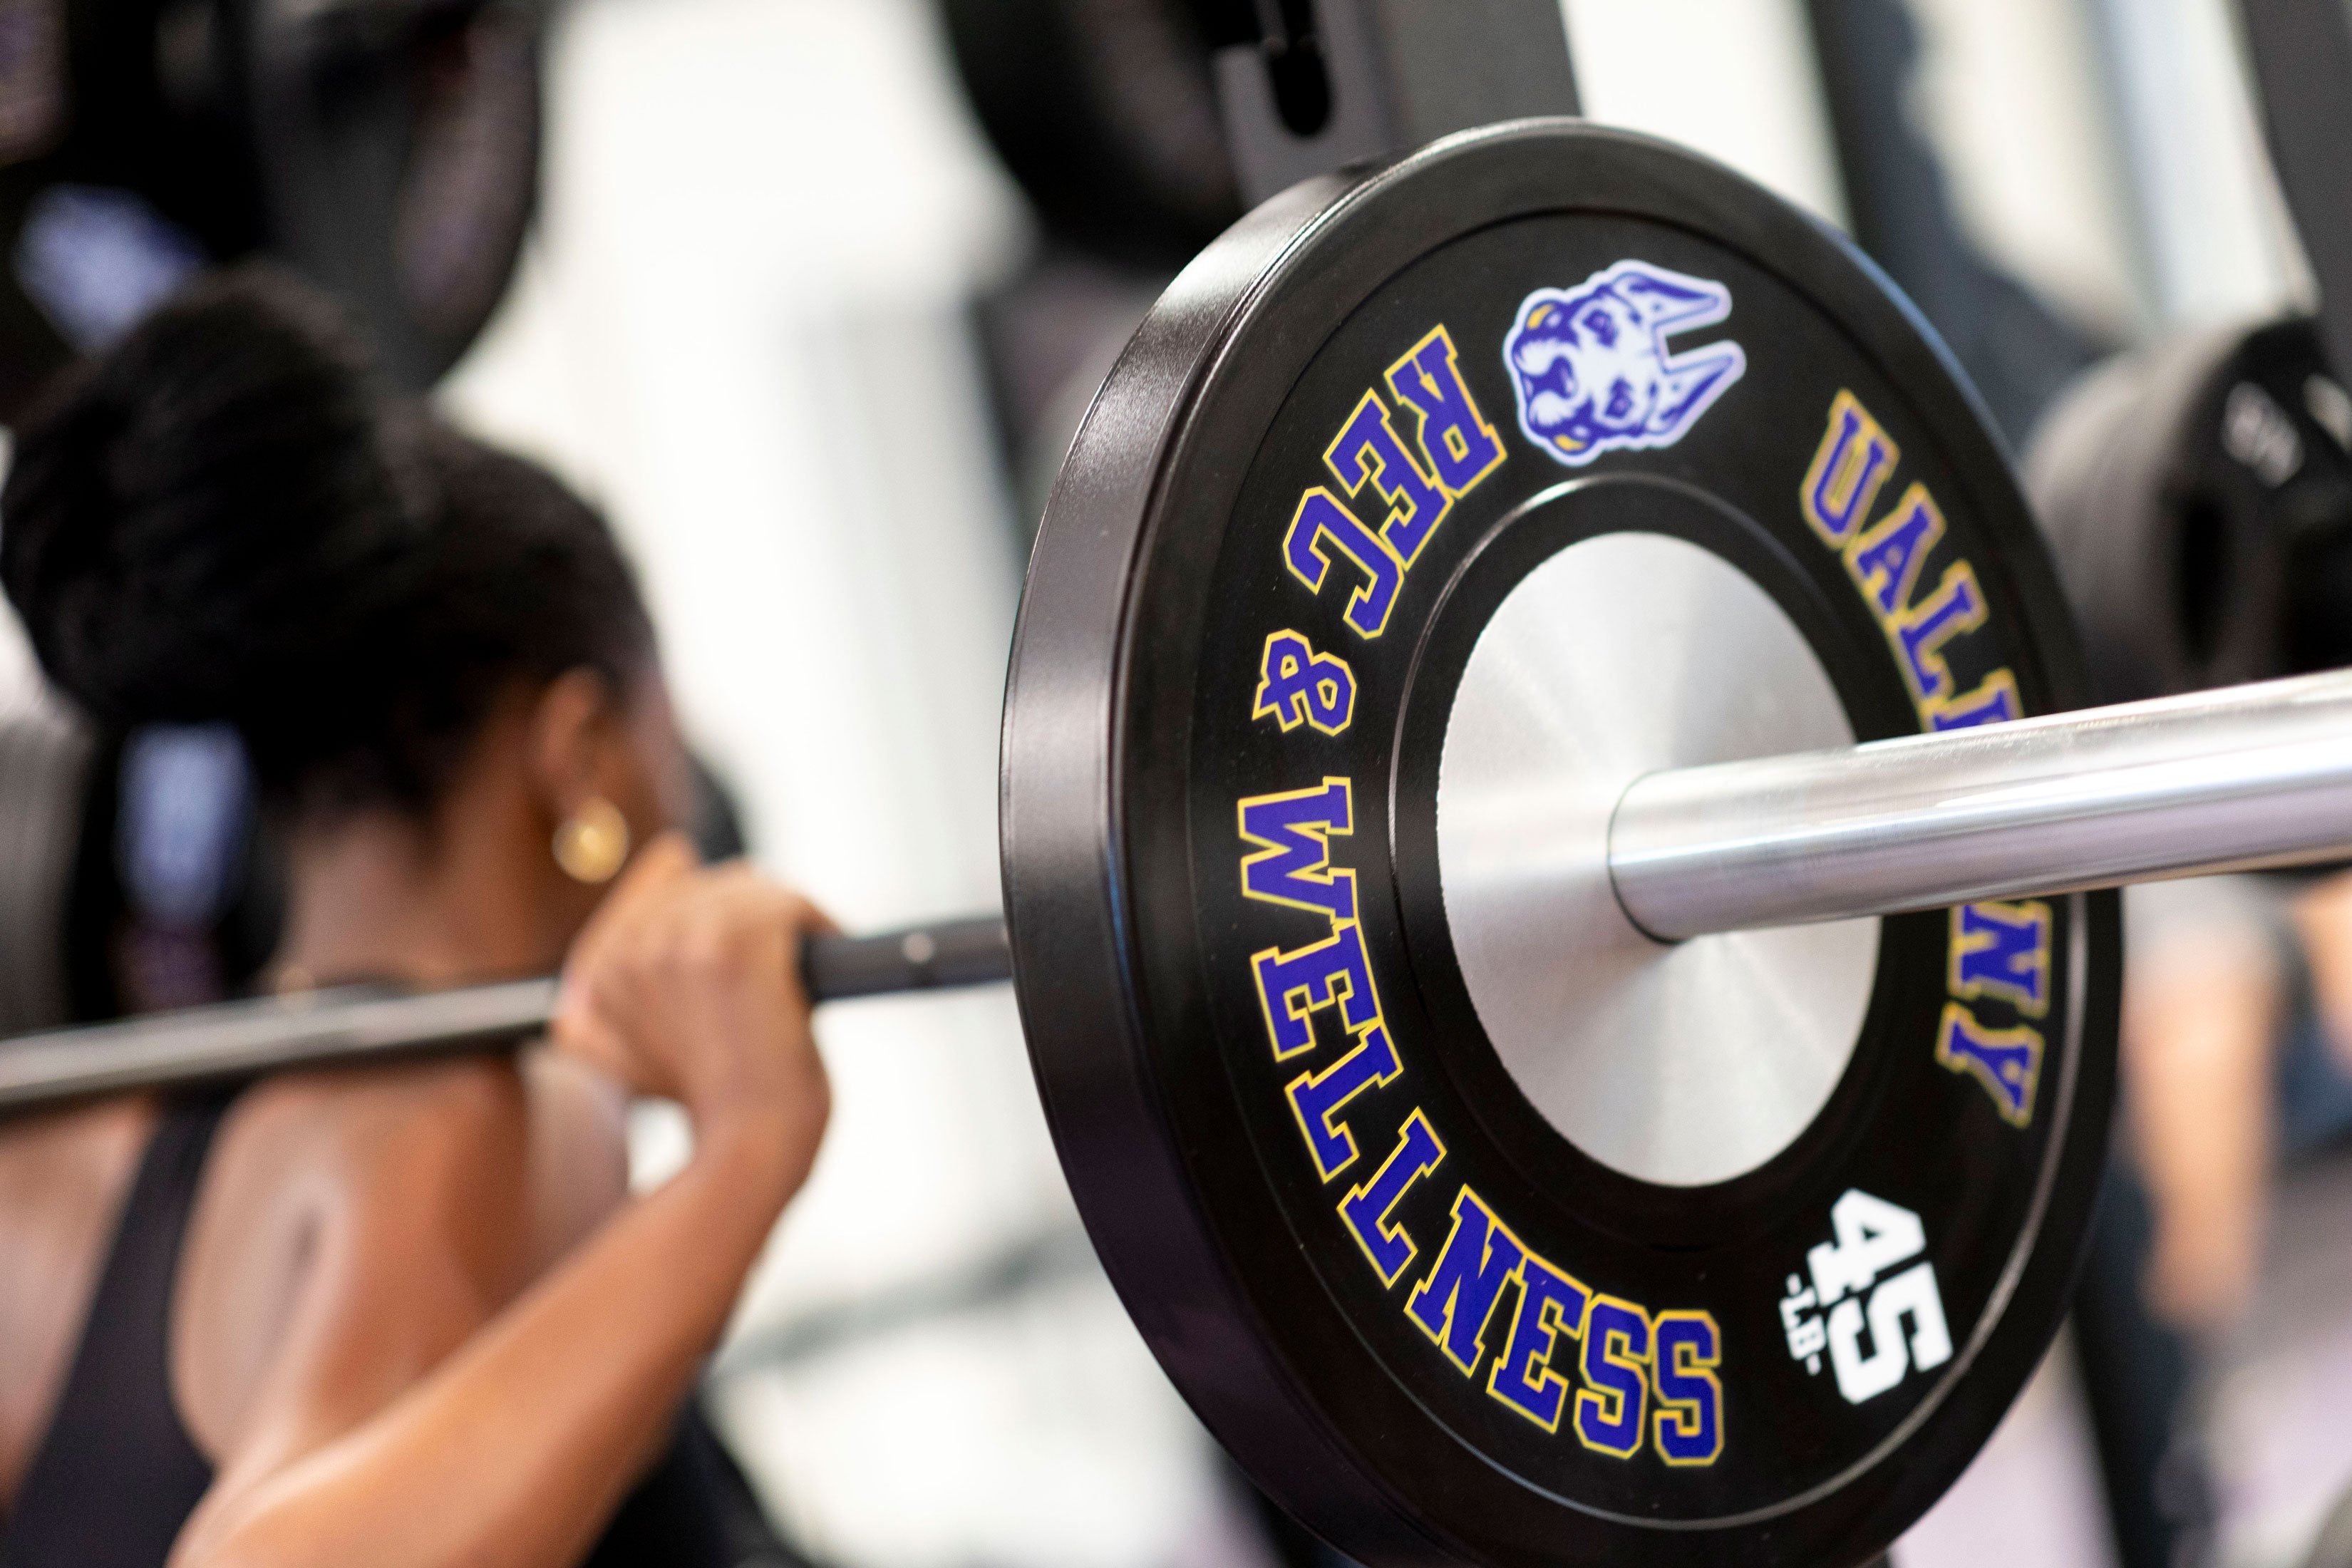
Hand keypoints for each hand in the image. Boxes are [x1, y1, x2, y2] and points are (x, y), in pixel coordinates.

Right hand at [551, 834, 831, 1187]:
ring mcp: (671, 946)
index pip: (659, 880)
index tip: (743, 935)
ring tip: (797, 970)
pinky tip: (823, 953)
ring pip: (747, 888)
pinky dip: (816, 924)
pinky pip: (784, 902)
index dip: (719, 899)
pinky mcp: (728, 946)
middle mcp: (620, 957)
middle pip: (709, 881)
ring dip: (785, 921)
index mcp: (591, 981)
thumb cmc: (715, 1106)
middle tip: (780, 965)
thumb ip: (639, 963)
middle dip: (754, 914)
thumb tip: (674, 852)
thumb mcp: (649, 1042)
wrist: (748, 1151)